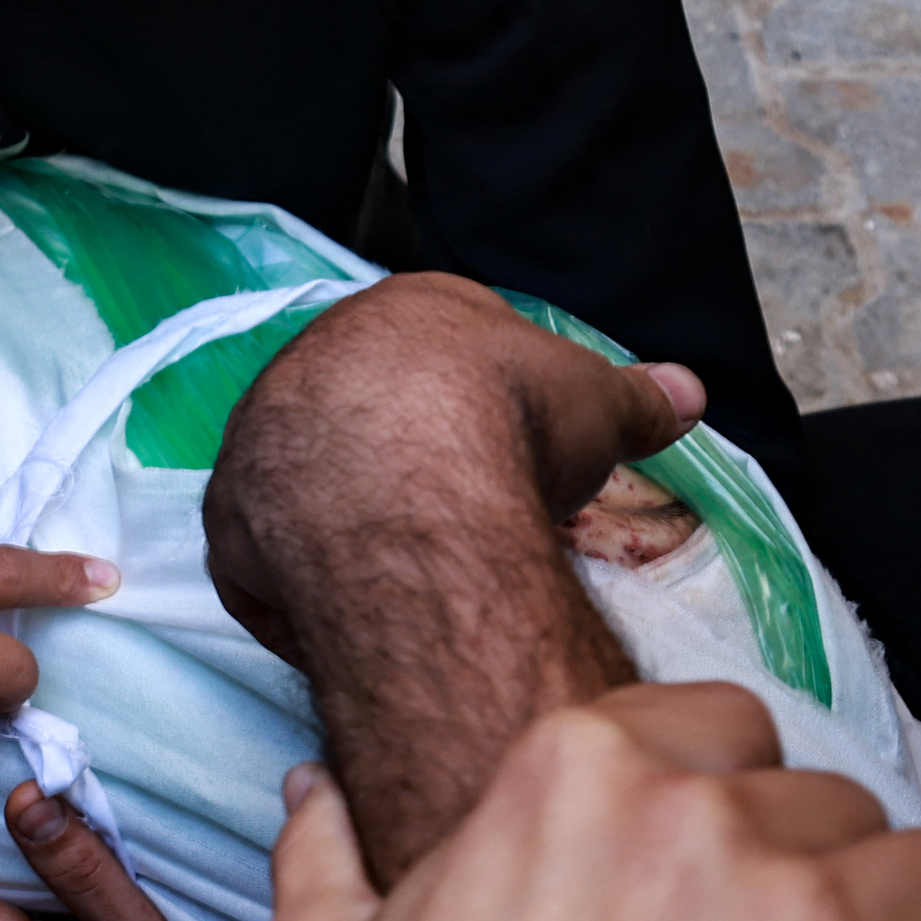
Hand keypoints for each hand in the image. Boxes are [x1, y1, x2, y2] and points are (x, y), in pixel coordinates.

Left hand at [201, 270, 693, 671]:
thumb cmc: (508, 418)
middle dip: (415, 457)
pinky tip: (357, 609)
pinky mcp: (230, 515)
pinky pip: (266, 552)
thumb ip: (640, 395)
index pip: (443, 347)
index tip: (515, 446)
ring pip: (310, 476)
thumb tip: (689, 393)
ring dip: (351, 515)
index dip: (488, 399)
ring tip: (416, 565)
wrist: (410, 485)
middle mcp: (316, 359)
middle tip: (468, 511)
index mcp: (403, 311)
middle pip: (369, 410)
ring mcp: (262, 435)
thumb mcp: (598, 400)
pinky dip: (305, 581)